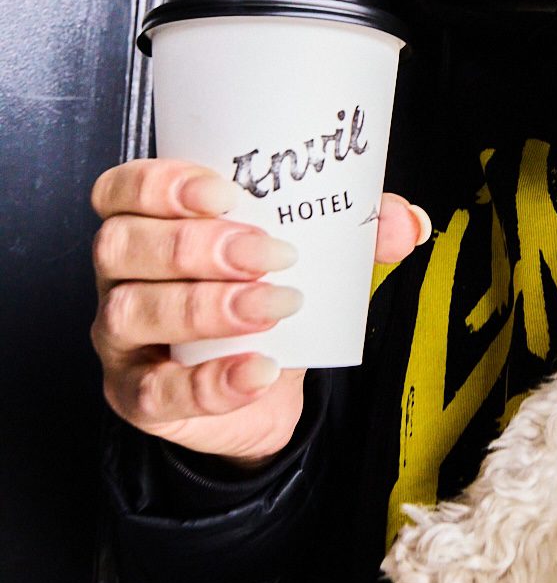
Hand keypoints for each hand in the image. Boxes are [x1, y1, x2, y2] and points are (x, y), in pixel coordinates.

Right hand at [91, 158, 429, 465]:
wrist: (264, 385)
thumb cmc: (269, 294)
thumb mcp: (311, 256)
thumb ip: (356, 230)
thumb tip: (408, 220)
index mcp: (151, 223)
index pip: (123, 189)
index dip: (163, 184)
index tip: (228, 192)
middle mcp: (122, 277)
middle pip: (122, 246)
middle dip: (198, 245)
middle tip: (274, 255)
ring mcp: (122, 340)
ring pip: (130, 312)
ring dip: (206, 307)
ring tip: (274, 306)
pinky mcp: (139, 398)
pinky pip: (157, 392)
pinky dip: (211, 382)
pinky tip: (258, 371)